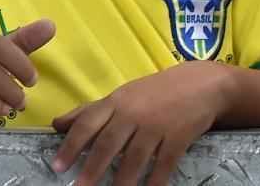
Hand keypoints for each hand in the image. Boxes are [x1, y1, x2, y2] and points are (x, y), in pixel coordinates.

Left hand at [51, 62, 229, 185]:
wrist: (202, 83)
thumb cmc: (156, 91)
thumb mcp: (123, 95)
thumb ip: (91, 110)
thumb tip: (57, 124)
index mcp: (117, 101)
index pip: (89, 122)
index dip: (72, 145)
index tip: (58, 166)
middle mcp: (134, 112)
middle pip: (109, 143)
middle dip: (93, 168)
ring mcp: (157, 125)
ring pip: (135, 157)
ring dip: (121, 181)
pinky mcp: (178, 137)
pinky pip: (164, 164)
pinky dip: (155, 181)